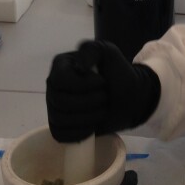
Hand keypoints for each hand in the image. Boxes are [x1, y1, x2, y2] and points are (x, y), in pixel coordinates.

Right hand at [46, 40, 160, 141]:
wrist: (131, 98)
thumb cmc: (119, 73)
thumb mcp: (108, 52)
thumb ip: (91, 50)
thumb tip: (77, 67)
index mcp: (61, 66)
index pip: (60, 80)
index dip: (82, 85)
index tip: (101, 81)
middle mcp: (53, 86)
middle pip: (60, 101)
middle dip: (89, 102)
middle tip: (104, 97)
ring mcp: (54, 107)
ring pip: (61, 119)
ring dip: (88, 117)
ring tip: (102, 110)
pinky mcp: (61, 127)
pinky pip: (61, 134)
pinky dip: (80, 132)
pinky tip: (92, 126)